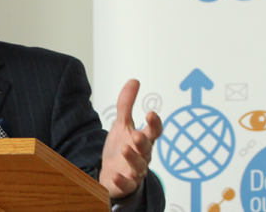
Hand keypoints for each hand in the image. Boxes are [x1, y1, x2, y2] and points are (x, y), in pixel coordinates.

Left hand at [99, 79, 162, 198]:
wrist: (110, 174)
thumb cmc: (120, 149)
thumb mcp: (122, 124)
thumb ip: (127, 104)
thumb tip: (134, 81)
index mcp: (143, 140)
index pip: (154, 131)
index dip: (154, 123)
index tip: (150, 113)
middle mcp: (142, 156)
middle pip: (147, 149)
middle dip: (143, 142)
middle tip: (137, 134)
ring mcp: (134, 172)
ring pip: (139, 167)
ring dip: (133, 158)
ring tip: (124, 149)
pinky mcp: (125, 184)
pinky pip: (126, 184)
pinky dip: (122, 180)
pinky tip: (116, 174)